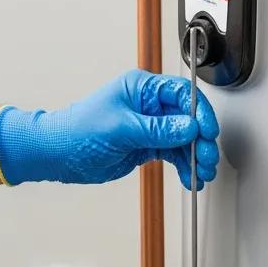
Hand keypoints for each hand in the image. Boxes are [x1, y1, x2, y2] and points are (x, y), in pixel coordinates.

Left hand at [0, 69, 219, 189]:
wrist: (59, 154)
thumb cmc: (79, 130)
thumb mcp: (122, 128)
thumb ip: (158, 129)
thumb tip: (188, 127)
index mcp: (143, 88)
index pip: (182, 94)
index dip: (199, 113)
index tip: (207, 132)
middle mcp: (149, 105)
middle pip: (188, 119)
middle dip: (201, 141)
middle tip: (207, 160)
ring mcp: (149, 127)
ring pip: (183, 140)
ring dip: (194, 157)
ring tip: (201, 174)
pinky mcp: (147, 146)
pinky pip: (172, 154)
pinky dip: (183, 166)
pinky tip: (188, 178)